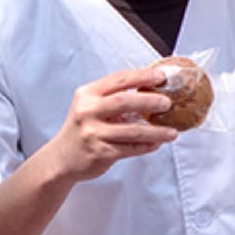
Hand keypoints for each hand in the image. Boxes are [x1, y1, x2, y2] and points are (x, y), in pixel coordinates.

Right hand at [46, 66, 178, 182]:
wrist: (62, 158)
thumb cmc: (82, 129)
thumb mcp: (90, 106)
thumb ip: (113, 97)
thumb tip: (150, 90)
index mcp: (87, 94)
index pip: (119, 79)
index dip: (142, 76)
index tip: (161, 76)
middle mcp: (88, 111)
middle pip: (125, 101)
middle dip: (150, 101)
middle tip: (168, 103)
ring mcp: (93, 133)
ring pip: (132, 130)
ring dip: (156, 131)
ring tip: (172, 132)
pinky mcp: (100, 152)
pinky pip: (130, 149)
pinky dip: (147, 146)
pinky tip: (157, 144)